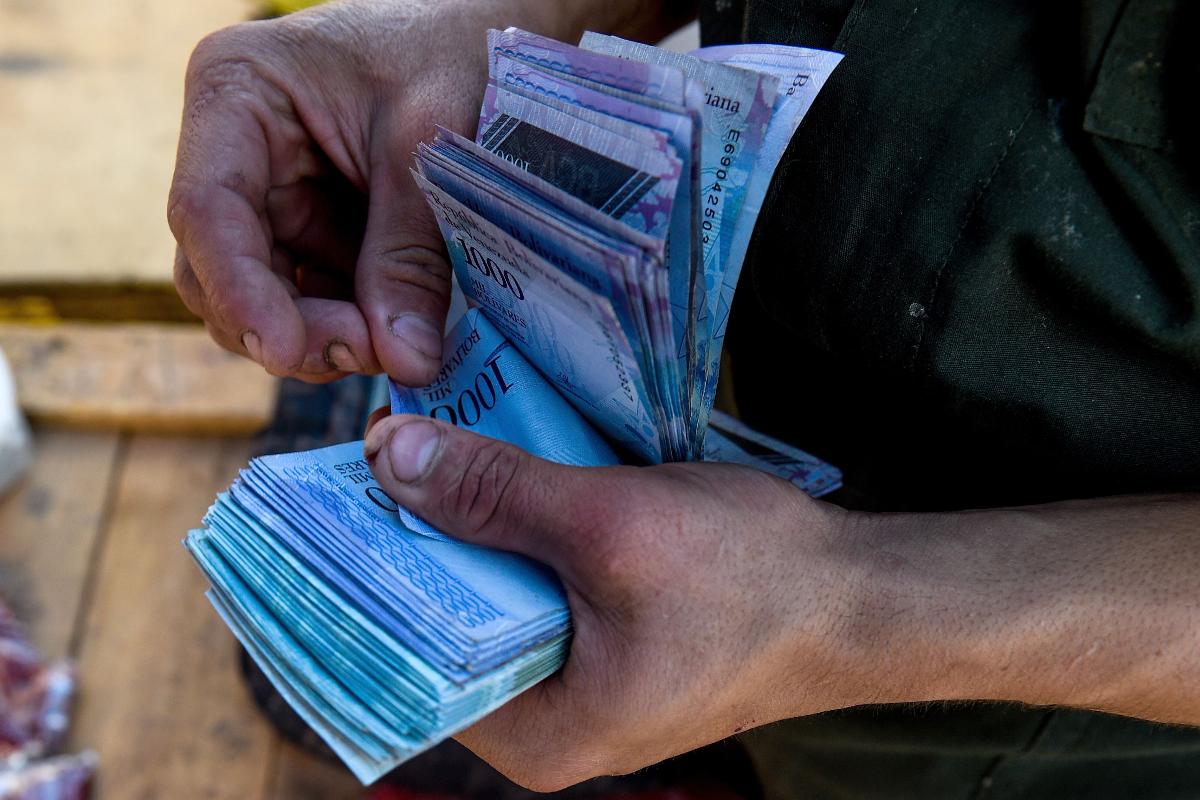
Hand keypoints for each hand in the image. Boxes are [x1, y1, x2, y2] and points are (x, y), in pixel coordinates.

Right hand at [169, 0, 689, 384]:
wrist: (491, 37)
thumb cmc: (453, 55)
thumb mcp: (429, 151)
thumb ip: (410, 256)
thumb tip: (406, 363)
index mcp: (236, 93)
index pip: (207, 208)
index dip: (241, 291)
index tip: (287, 348)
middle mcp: (235, 152)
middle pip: (223, 268)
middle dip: (289, 324)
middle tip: (367, 355)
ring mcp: (271, 195)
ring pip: (265, 297)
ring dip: (321, 335)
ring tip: (393, 347)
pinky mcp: (313, 229)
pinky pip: (314, 296)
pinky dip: (351, 324)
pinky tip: (397, 332)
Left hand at [364, 413, 871, 790]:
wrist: (864, 598)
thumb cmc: (752, 579)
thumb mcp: (609, 525)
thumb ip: (494, 493)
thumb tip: (386, 454)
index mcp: (536, 734)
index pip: (405, 661)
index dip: (361, 578)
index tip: (325, 506)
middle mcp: (547, 722)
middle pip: (443, 624)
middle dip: (415, 541)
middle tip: (373, 462)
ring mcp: (581, 684)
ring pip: (491, 599)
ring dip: (468, 529)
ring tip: (423, 458)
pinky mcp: (608, 644)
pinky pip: (536, 589)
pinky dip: (517, 535)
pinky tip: (498, 479)